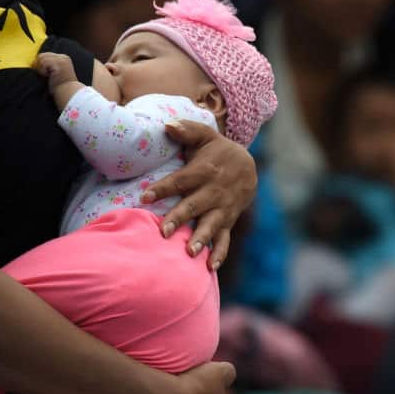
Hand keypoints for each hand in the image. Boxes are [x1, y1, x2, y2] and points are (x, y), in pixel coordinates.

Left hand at [34, 52, 77, 94]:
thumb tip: (33, 61)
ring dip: (41, 68)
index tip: (43, 73)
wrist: (68, 94)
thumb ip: (49, 65)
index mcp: (64, 59)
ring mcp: (61, 60)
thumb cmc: (60, 87)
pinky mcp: (58, 64)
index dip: (40, 63)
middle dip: (39, 65)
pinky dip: (43, 70)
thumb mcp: (55, 72)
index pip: (46, 55)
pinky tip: (49, 76)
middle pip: (42, 55)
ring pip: (41, 57)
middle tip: (43, 75)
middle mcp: (63, 57)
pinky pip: (43, 62)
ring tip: (47, 76)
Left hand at [141, 121, 257, 269]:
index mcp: (205, 171)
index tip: (144, 197)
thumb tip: (168, 125)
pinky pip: (225, 239)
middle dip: (180, 219)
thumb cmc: (218, 151)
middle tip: (163, 232)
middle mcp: (214, 192)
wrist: (249, 166)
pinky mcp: (228, 221)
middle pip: (195, 206)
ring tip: (190, 252)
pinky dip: (220, 253)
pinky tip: (210, 268)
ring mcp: (223, 209)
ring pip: (211, 225)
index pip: (182, 181)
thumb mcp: (205, 135)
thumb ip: (187, 130)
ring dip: (201, 239)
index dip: (163, 188)